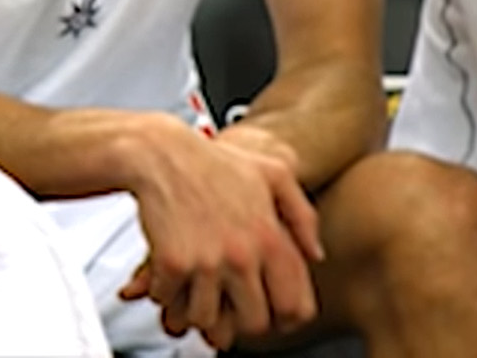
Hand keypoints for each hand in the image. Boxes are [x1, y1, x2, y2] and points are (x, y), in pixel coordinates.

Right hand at [117, 125, 324, 350]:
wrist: (161, 152)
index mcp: (270, 237)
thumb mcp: (273, 174)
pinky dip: (165, 293)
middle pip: (253, 324)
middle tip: (227, 303)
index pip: (293, 307)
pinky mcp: (172, 263)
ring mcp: (207, 262)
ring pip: (207, 321)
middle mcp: (243, 254)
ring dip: (198, 310)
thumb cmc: (214, 162)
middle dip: (239, 319)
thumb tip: (315, 255)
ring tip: (195, 290)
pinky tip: (168, 274)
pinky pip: (168, 301)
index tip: (269, 311)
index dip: (283, 318)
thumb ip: (302, 216)